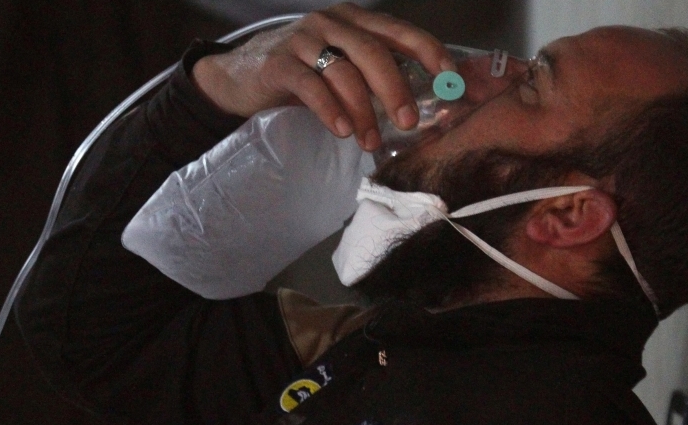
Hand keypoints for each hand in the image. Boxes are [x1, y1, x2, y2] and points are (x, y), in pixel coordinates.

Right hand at [191, 2, 453, 150]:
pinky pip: (311, 86)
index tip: (450, 79)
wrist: (238, 77)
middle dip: (396, 89)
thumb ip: (373, 77)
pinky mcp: (279, 62)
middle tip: (410, 122)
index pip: (400, 31)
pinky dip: (330, 110)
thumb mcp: (340, 67)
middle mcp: (331, 22)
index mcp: (354, 20)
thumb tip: (418, 108)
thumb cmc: (300, 75)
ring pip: (344, 72)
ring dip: (363, 111)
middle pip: (374, 52)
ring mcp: (303, 39)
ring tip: (370, 141)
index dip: (429, 52)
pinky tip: (341, 131)